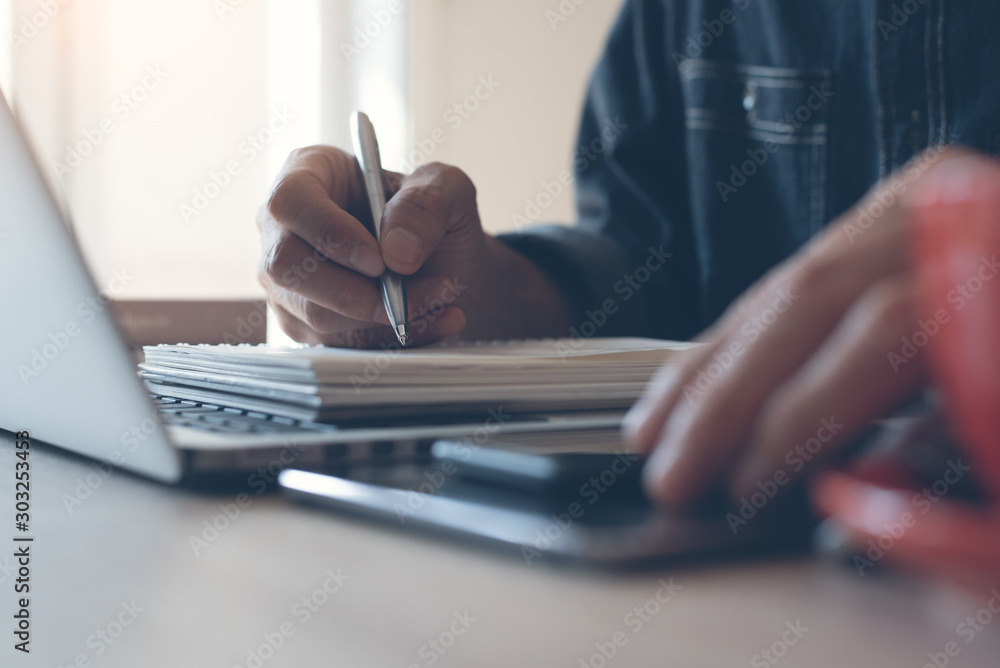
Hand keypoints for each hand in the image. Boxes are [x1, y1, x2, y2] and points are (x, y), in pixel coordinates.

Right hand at [258, 146, 573, 347]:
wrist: (445, 266)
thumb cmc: (433, 218)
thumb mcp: (448, 189)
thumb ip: (428, 202)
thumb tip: (397, 249)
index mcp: (308, 173)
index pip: (289, 200)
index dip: (328, 232)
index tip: (378, 260)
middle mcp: (284, 227)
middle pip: (288, 266)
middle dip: (357, 291)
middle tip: (412, 294)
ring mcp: (287, 280)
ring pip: (314, 314)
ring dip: (383, 318)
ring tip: (440, 300)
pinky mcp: (303, 323)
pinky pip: (337, 343)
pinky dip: (389, 339)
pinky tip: (432, 321)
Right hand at [624, 147, 987, 507]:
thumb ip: (963, 449)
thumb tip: (856, 498)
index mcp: (991, 253)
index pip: (880, 332)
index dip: (799, 418)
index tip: (747, 487)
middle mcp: (937, 212)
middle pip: (805, 303)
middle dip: (723, 402)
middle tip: (673, 476)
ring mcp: (901, 208)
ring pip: (777, 289)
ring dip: (703, 374)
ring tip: (652, 438)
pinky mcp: (873, 222)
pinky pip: (779, 282)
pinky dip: (723, 341)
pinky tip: (683, 384)